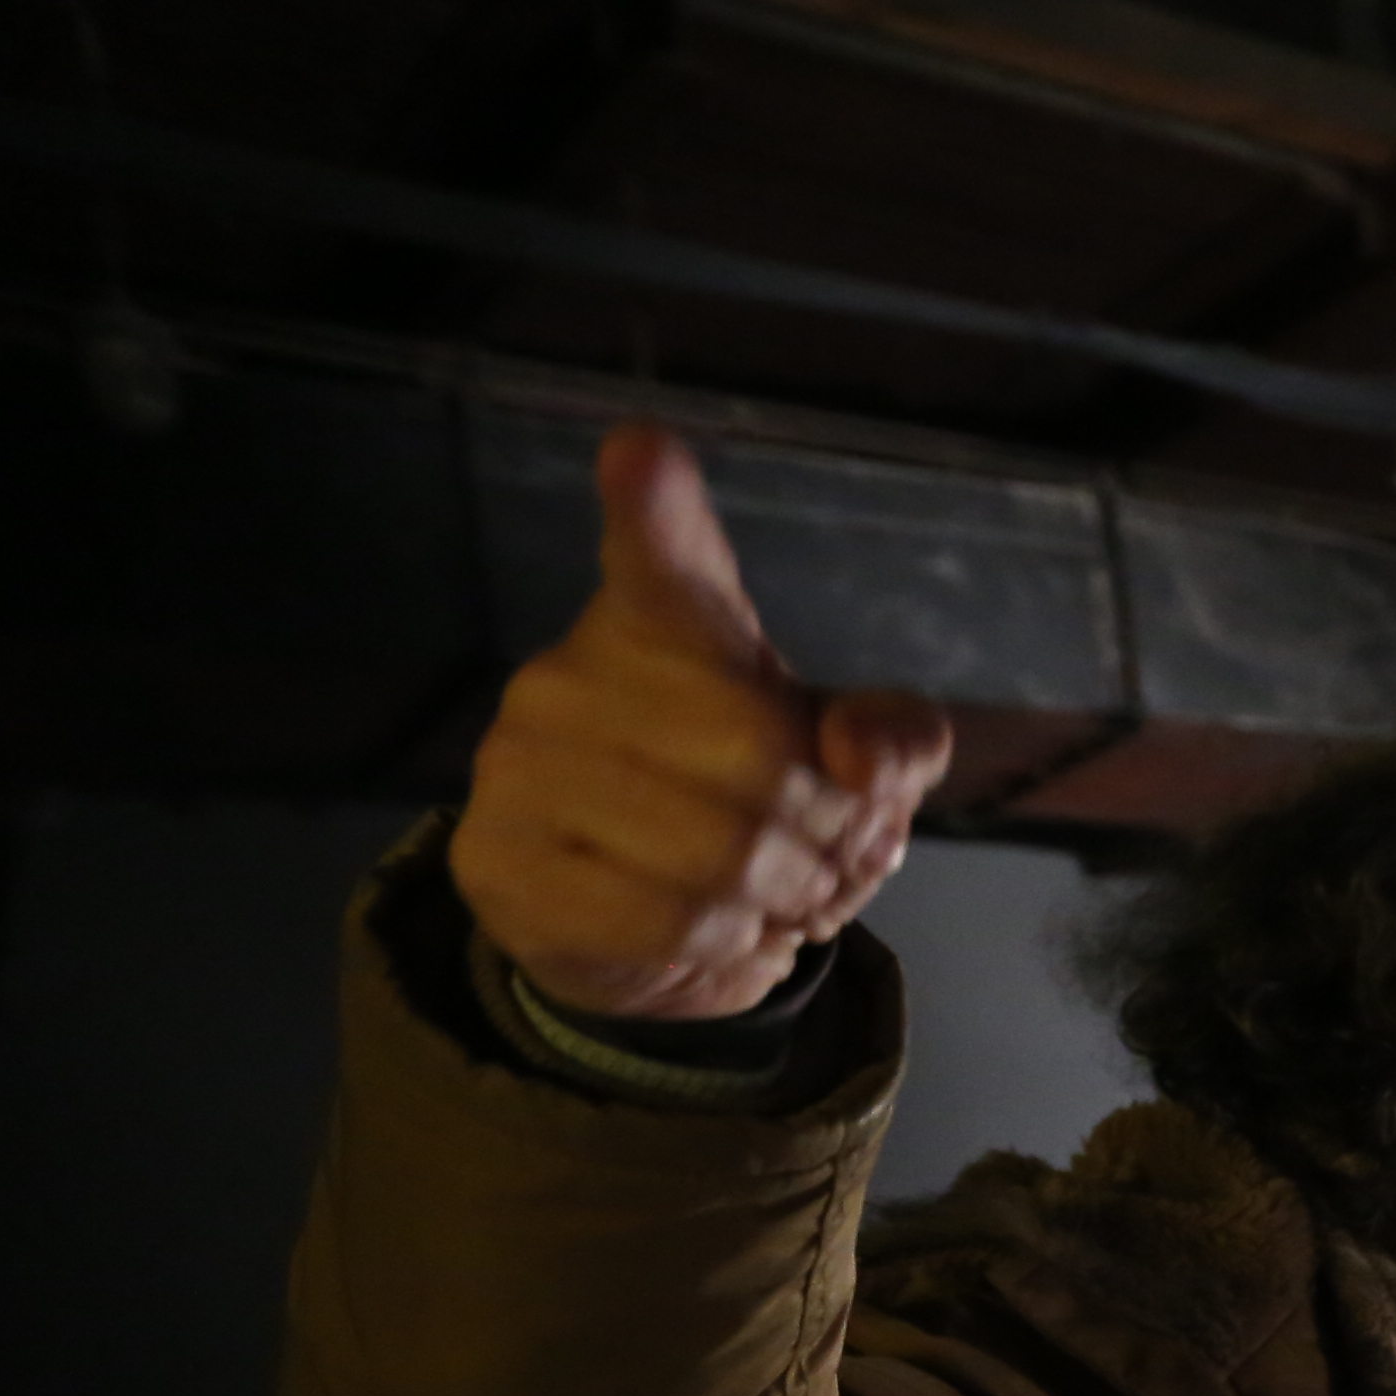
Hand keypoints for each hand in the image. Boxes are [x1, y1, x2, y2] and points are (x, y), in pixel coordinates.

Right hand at [452, 424, 953, 1019]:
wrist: (646, 925)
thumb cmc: (755, 808)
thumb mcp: (856, 768)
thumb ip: (898, 740)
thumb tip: (861, 752)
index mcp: (663, 618)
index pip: (660, 550)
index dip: (652, 501)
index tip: (642, 450)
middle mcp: (569, 673)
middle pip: (758, 756)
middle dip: (833, 834)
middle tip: (832, 860)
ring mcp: (517, 765)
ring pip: (720, 852)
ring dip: (788, 899)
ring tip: (782, 898)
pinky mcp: (497, 861)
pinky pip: (664, 921)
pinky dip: (726, 945)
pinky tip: (716, 928)